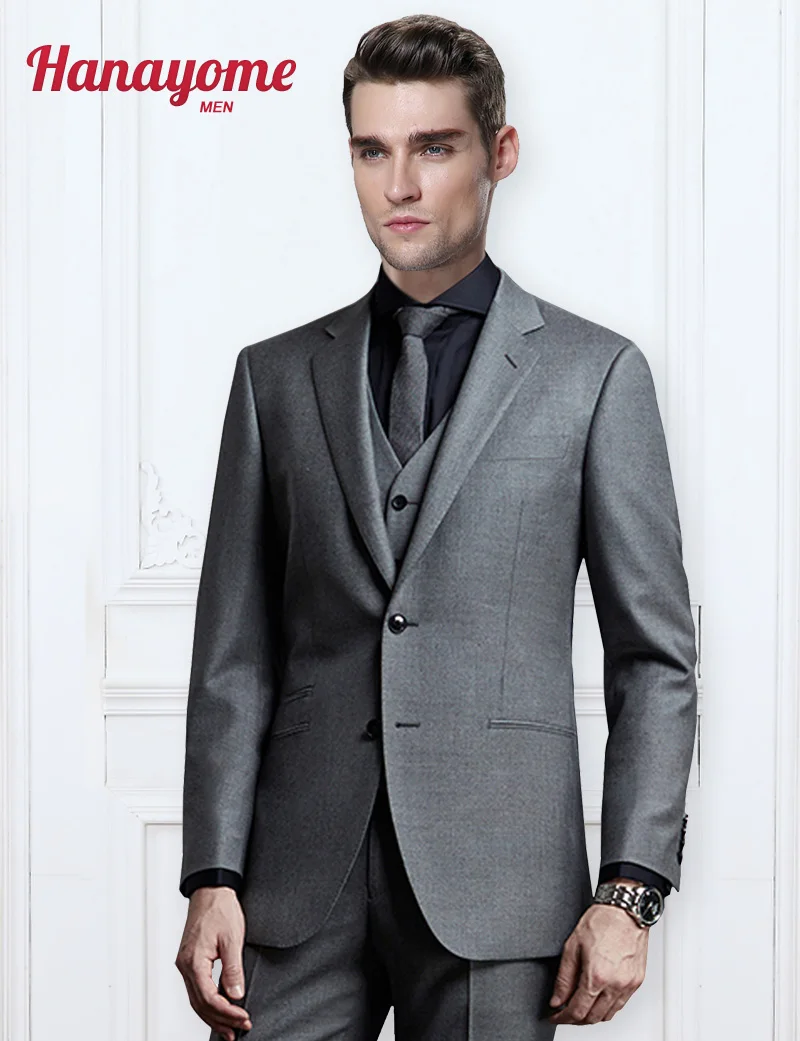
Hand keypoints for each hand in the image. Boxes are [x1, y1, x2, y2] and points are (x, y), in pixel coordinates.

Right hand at [175, 886, 252, 1039]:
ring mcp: (185, 963)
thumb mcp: (232, 938)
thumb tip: (236, 996)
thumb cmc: (220, 909)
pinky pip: (196, 989)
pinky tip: (219, 1009)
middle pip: (200, 1004)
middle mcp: (184, 965)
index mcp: (193, 961)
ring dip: (213, 1016)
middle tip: (238, 1031)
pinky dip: (208, 1002)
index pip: (209, 998)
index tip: (244, 1019)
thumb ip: (233, 969)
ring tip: (229, 1029)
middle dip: (219, 1020)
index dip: (227, 1012)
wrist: (210, 890)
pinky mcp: (189, 960)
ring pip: (196, 999)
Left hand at [547, 887, 648, 1024]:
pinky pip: (620, 1005)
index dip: (562, 1017)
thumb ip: (563, 978)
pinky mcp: (637, 982)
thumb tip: (556, 999)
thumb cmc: (601, 921)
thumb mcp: (572, 946)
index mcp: (597, 976)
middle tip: (563, 1012)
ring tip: (579, 1006)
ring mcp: (628, 985)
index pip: (577, 1011)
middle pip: (593, 1018)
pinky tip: (597, 998)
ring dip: (592, 1016)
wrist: (626, 909)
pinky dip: (607, 1007)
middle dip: (575, 1019)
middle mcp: (615, 985)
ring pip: (608, 1015)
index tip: (554, 1016)